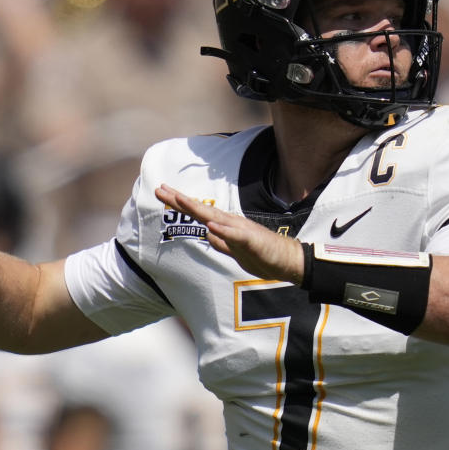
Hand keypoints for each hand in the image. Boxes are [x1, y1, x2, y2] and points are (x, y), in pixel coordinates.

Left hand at [154, 184, 303, 283]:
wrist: (289, 261)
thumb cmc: (263, 255)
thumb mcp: (236, 251)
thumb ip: (222, 242)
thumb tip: (208, 234)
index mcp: (227, 226)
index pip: (199, 213)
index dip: (181, 203)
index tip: (163, 193)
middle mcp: (232, 224)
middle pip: (202, 211)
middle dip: (180, 200)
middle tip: (159, 189)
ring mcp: (241, 231)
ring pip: (215, 218)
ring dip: (197, 209)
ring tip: (180, 200)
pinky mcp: (252, 242)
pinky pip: (235, 236)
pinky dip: (223, 231)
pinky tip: (211, 226)